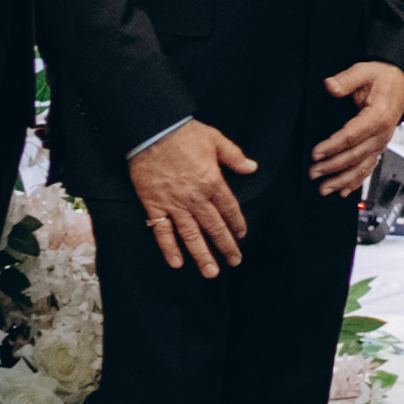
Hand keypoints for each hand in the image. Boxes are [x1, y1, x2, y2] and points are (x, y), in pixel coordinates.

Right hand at [130, 120, 254, 273]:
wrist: (151, 130)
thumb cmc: (184, 133)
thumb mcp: (215, 139)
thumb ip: (234, 156)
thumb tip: (252, 167)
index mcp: (212, 182)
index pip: (229, 209)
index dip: (237, 224)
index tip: (242, 236)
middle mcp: (195, 198)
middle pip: (214, 227)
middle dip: (226, 246)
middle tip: (234, 261)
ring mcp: (173, 204)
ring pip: (191, 235)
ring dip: (201, 255)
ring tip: (211, 272)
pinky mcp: (153, 205)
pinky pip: (162, 231)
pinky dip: (168, 248)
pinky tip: (176, 263)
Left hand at [311, 60, 403, 196]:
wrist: (401, 82)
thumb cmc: (383, 77)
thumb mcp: (364, 71)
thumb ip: (346, 80)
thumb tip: (330, 86)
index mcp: (378, 117)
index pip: (351, 136)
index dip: (332, 146)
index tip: (315, 153)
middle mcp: (382, 134)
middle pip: (354, 156)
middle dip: (332, 167)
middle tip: (313, 172)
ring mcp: (381, 143)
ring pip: (361, 168)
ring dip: (342, 180)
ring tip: (325, 189)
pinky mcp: (379, 147)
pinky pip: (368, 168)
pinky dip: (356, 181)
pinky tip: (344, 190)